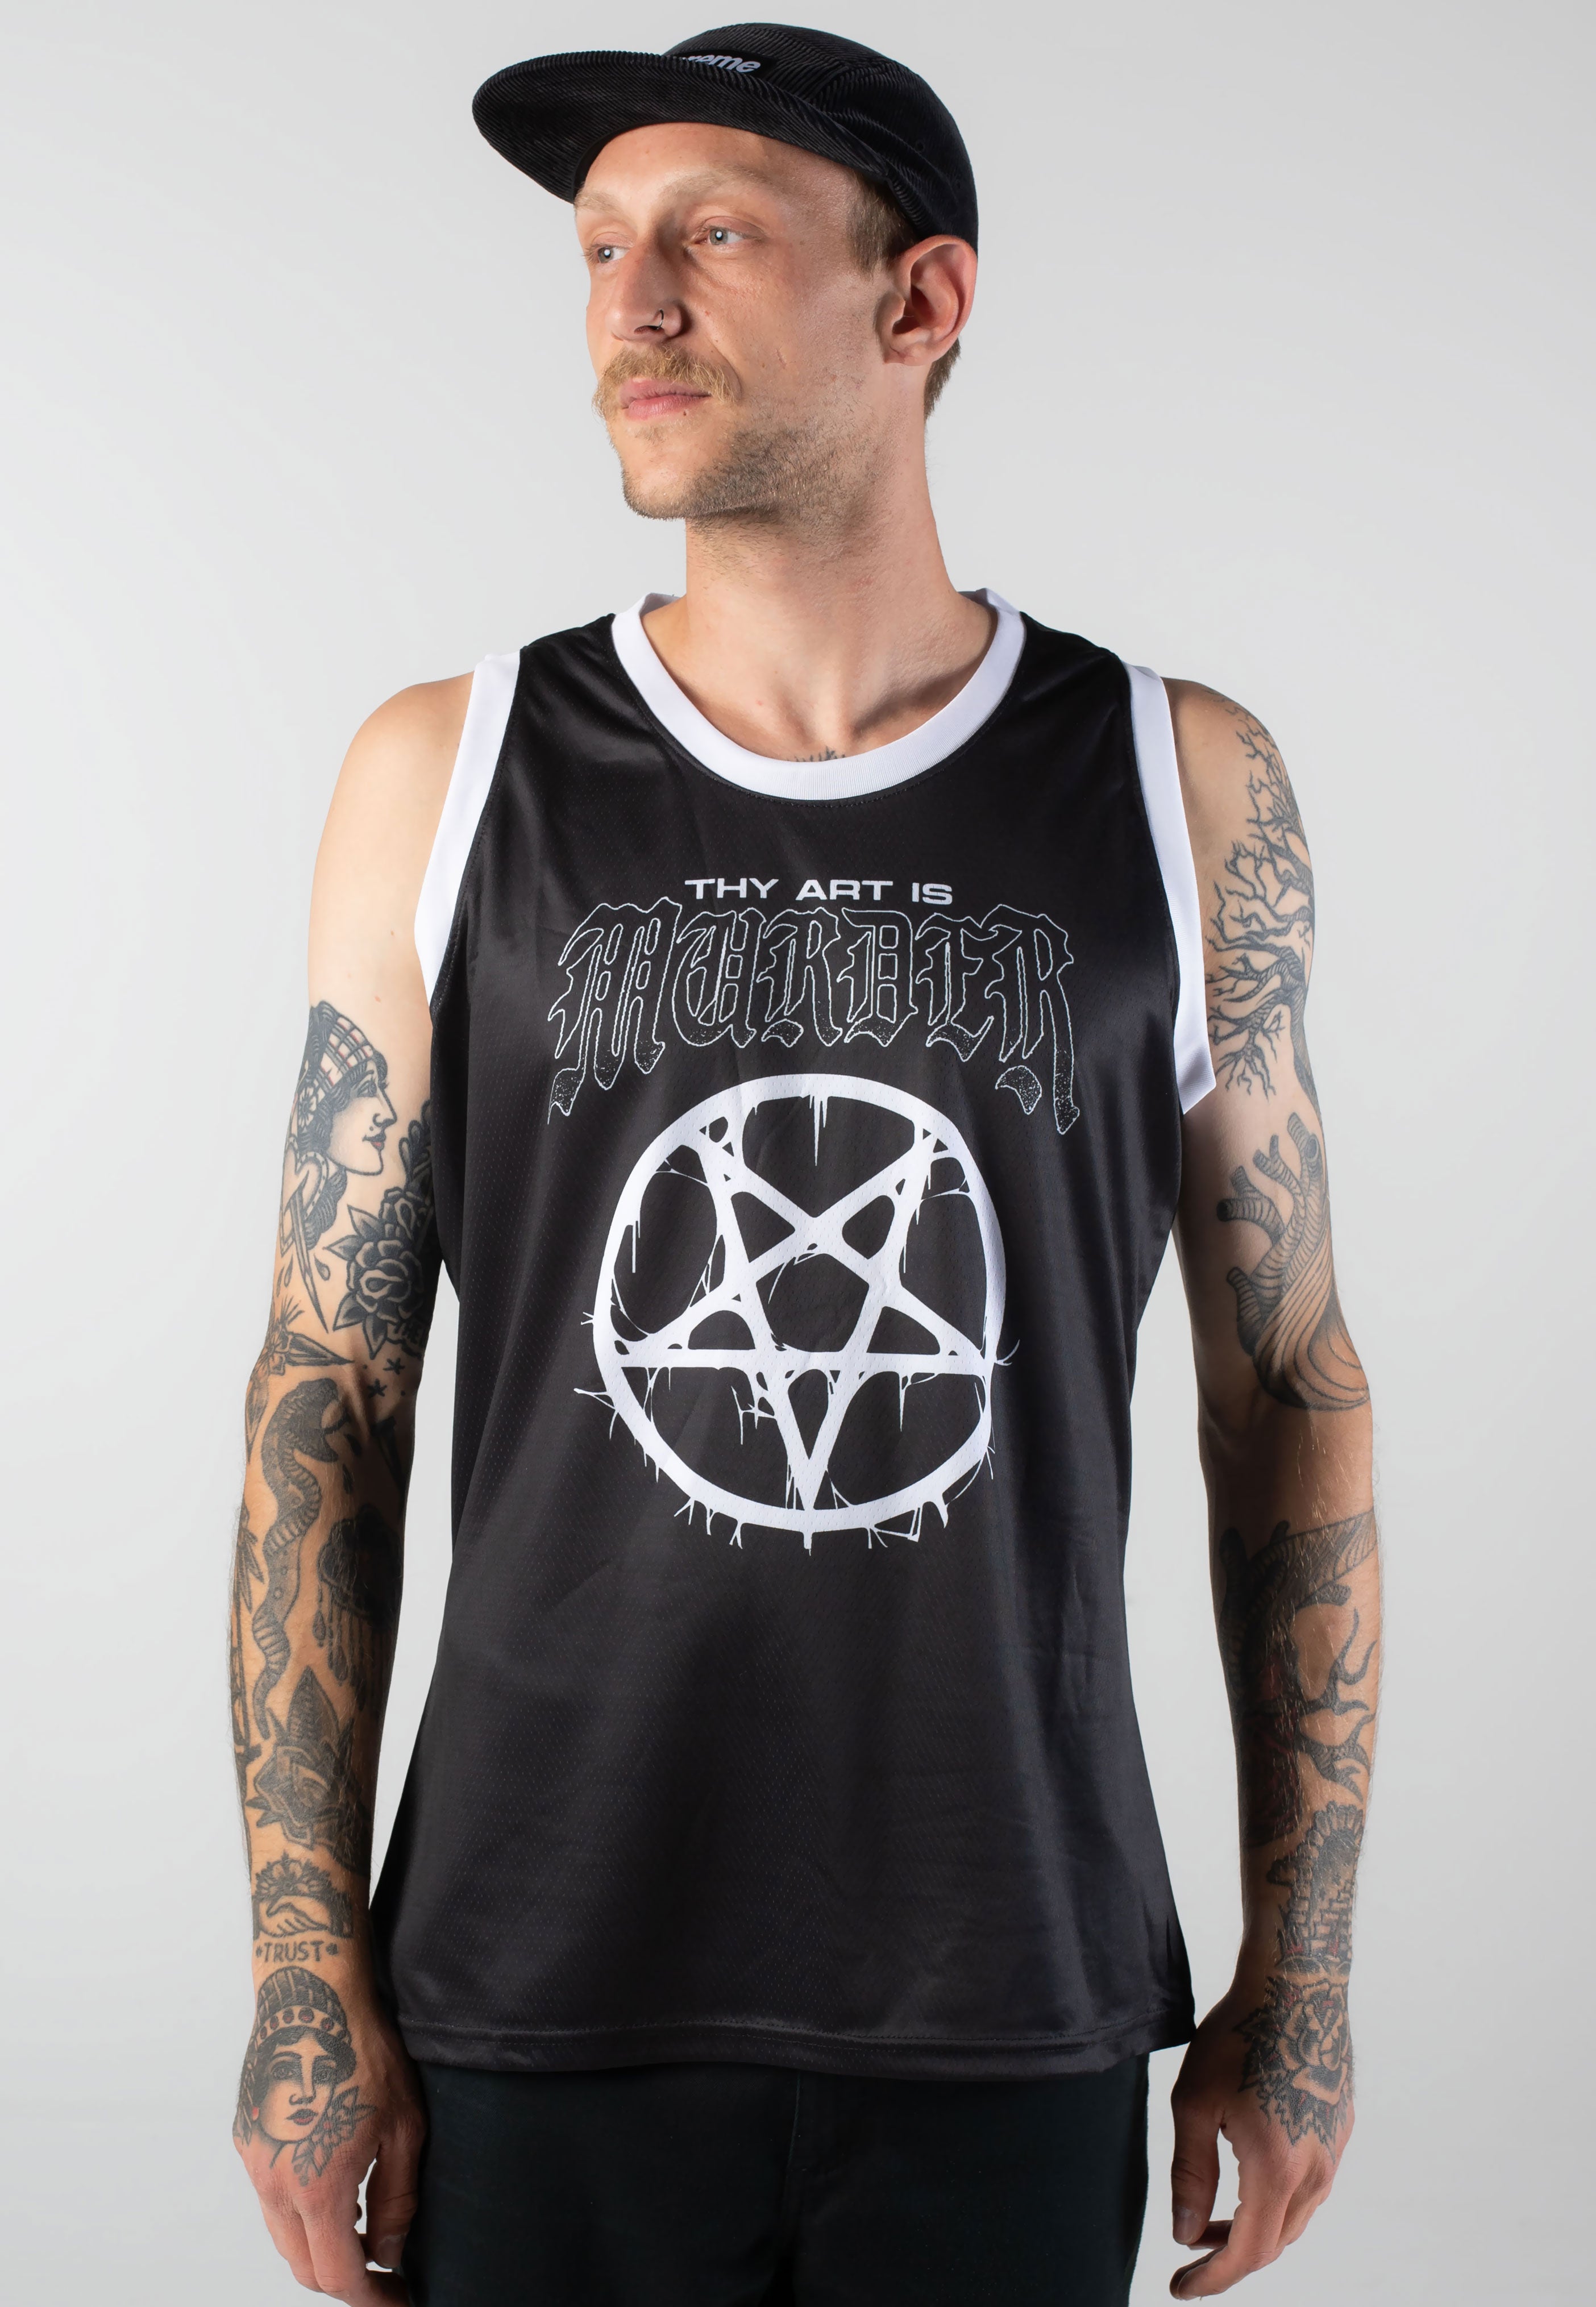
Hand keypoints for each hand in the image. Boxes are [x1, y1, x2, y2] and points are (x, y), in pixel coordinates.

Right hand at [234, 1966, 422, 2300]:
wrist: (313, 1992)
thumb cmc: (366, 2049)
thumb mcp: (404, 2127)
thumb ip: (396, 2200)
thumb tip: (390, 2252)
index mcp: (317, 2186)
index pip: (338, 2275)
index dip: (371, 2298)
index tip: (396, 2299)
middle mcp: (274, 2182)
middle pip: (303, 2265)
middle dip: (343, 2280)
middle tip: (383, 2272)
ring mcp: (253, 2160)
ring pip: (283, 2234)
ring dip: (318, 2246)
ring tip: (362, 2232)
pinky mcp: (245, 2138)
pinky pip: (269, 2197)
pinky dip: (298, 2211)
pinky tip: (331, 2190)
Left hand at [1167, 1975, 1352, 2295]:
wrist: (1296, 1985)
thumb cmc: (1237, 2037)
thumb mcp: (1194, 2103)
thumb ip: (1191, 2173)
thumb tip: (1185, 2233)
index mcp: (1277, 2169)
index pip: (1247, 2252)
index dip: (1212, 2278)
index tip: (1179, 2289)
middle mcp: (1316, 2170)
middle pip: (1274, 2243)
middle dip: (1229, 2258)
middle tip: (1190, 2256)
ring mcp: (1334, 2150)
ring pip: (1296, 2218)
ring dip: (1254, 2230)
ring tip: (1212, 2221)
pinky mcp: (1342, 2129)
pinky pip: (1312, 2185)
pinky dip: (1278, 2201)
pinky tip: (1250, 2181)